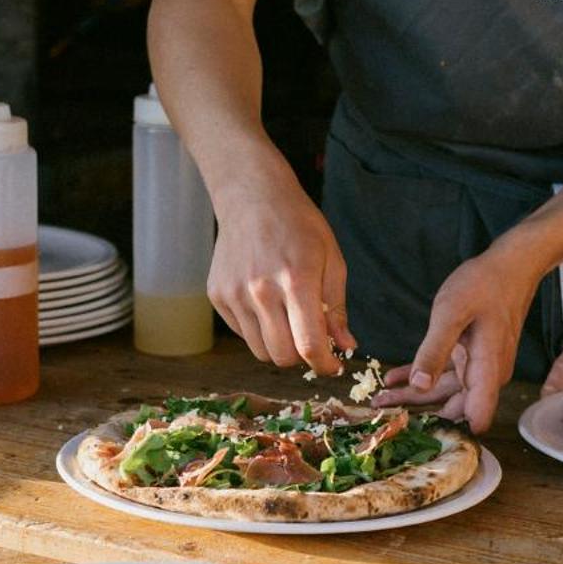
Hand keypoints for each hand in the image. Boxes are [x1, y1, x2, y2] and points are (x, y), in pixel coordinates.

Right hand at [208, 169, 355, 375]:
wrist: (252, 196)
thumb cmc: (299, 226)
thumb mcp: (332, 260)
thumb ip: (336, 308)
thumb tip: (344, 347)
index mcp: (296, 280)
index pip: (309, 345)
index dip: (324, 365)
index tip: (331, 367)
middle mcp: (261, 290)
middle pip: (282, 356)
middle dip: (301, 358)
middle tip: (310, 342)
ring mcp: (235, 294)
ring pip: (260, 350)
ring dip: (278, 347)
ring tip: (288, 322)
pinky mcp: (218, 295)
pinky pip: (242, 333)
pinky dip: (258, 330)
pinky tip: (266, 305)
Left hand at [374, 250, 541, 430]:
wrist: (510, 266)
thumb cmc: (484, 285)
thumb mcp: (451, 314)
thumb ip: (434, 351)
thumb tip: (420, 386)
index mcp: (486, 371)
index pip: (474, 418)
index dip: (450, 432)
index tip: (415, 438)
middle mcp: (486, 376)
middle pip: (451, 407)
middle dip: (418, 414)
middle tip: (382, 416)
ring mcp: (479, 366)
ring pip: (443, 390)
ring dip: (413, 395)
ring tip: (380, 399)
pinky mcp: (472, 356)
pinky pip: (444, 373)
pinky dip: (420, 375)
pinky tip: (394, 378)